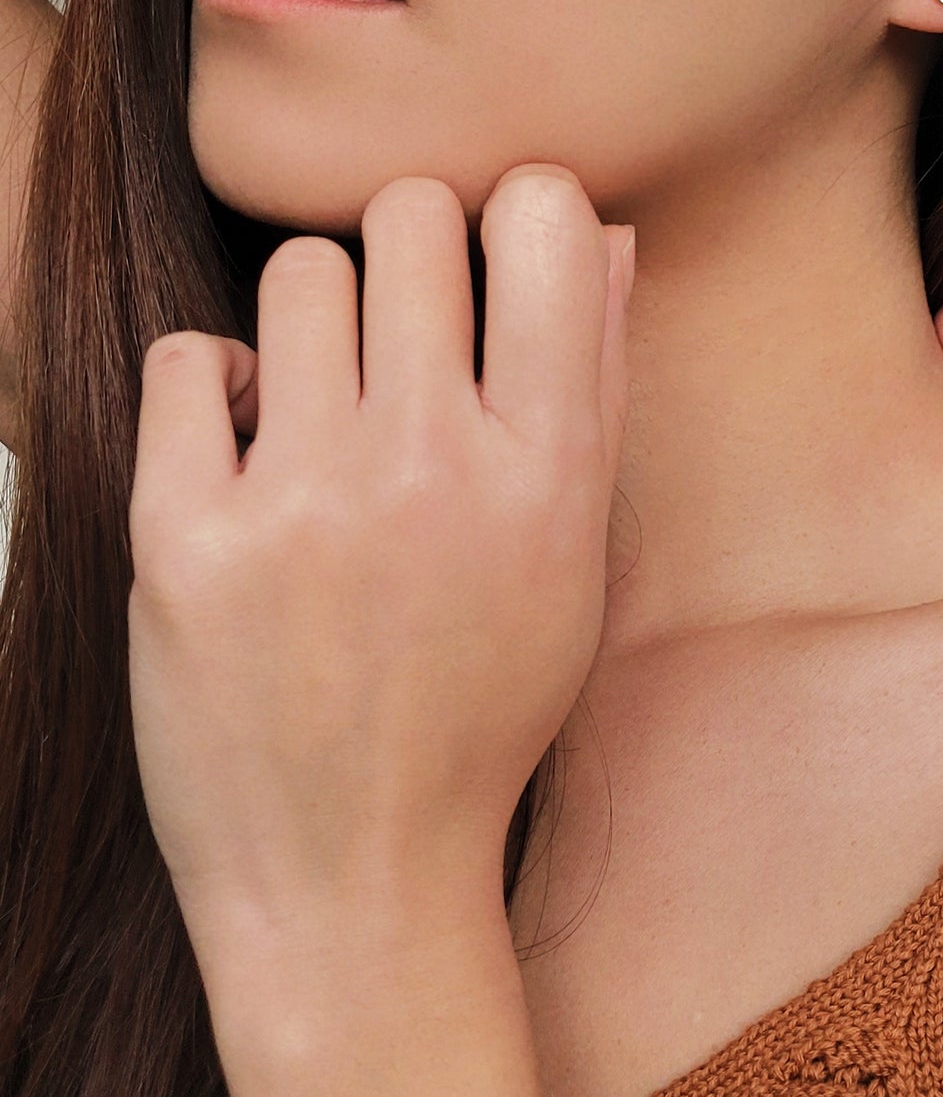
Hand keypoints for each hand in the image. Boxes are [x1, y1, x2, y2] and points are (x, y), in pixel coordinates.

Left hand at [126, 166, 633, 1007]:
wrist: (353, 883)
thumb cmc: (477, 721)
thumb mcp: (575, 568)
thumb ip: (595, 391)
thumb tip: (604, 233)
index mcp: (552, 478)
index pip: (549, 220)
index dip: (519, 213)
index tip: (495, 264)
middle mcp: (435, 473)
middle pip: (410, 217)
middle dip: (409, 255)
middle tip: (400, 341)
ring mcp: (305, 504)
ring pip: (297, 272)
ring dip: (310, 324)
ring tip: (319, 410)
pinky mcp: (183, 541)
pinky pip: (190, 358)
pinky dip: (215, 392)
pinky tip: (247, 457)